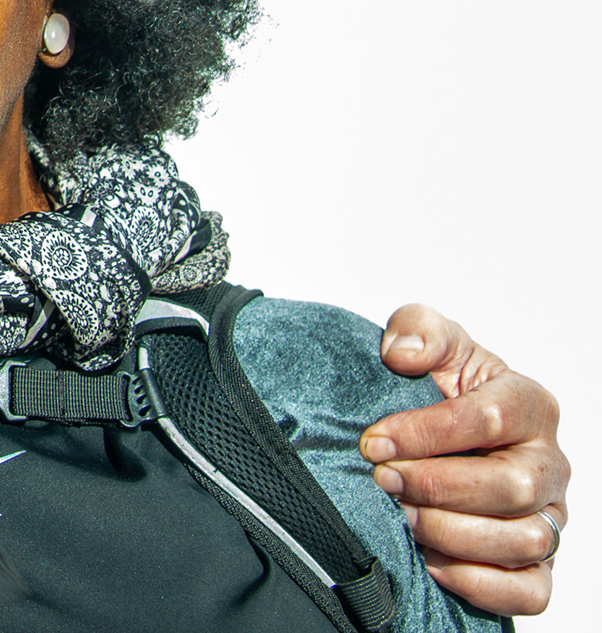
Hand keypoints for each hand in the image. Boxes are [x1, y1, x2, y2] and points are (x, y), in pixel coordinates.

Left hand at [361, 304, 566, 616]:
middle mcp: (548, 464)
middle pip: (511, 486)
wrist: (431, 435)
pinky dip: (481, 585)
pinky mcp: (536, 564)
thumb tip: (403, 353)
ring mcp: (547, 516)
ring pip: (525, 541)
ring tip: (403, 519)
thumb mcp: (426, 341)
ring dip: (454, 535)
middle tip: (384, 481)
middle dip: (439, 487)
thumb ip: (419, 330)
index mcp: (529, 404)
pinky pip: (530, 590)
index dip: (427, 434)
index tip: (373, 442)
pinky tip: (432, 563)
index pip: (490, 420)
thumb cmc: (437, 387)